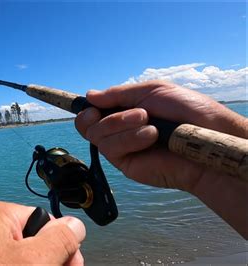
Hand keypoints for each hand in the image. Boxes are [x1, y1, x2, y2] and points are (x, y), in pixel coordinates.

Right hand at [74, 80, 247, 237]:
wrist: (205, 139)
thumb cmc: (186, 111)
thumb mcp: (151, 91)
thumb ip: (118, 94)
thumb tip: (89, 96)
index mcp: (123, 110)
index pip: (92, 111)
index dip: (85, 108)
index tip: (87, 105)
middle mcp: (118, 130)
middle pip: (86, 124)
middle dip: (109, 116)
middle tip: (138, 114)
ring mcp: (120, 148)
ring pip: (96, 135)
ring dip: (122, 124)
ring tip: (150, 123)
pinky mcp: (125, 164)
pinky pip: (109, 149)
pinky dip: (129, 138)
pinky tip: (151, 136)